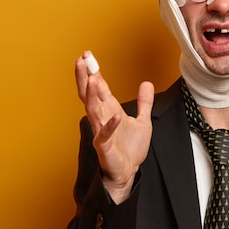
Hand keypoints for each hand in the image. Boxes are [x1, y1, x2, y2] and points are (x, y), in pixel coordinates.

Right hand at [75, 51, 153, 203]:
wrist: (129, 172)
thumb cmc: (130, 149)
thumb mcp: (143, 121)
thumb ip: (144, 102)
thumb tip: (147, 83)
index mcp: (109, 110)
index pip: (99, 88)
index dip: (93, 72)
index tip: (87, 55)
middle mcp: (102, 118)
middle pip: (89, 95)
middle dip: (84, 77)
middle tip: (81, 60)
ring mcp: (102, 132)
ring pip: (93, 111)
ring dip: (92, 96)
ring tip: (92, 80)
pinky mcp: (105, 147)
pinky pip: (106, 135)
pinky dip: (110, 125)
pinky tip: (116, 115)